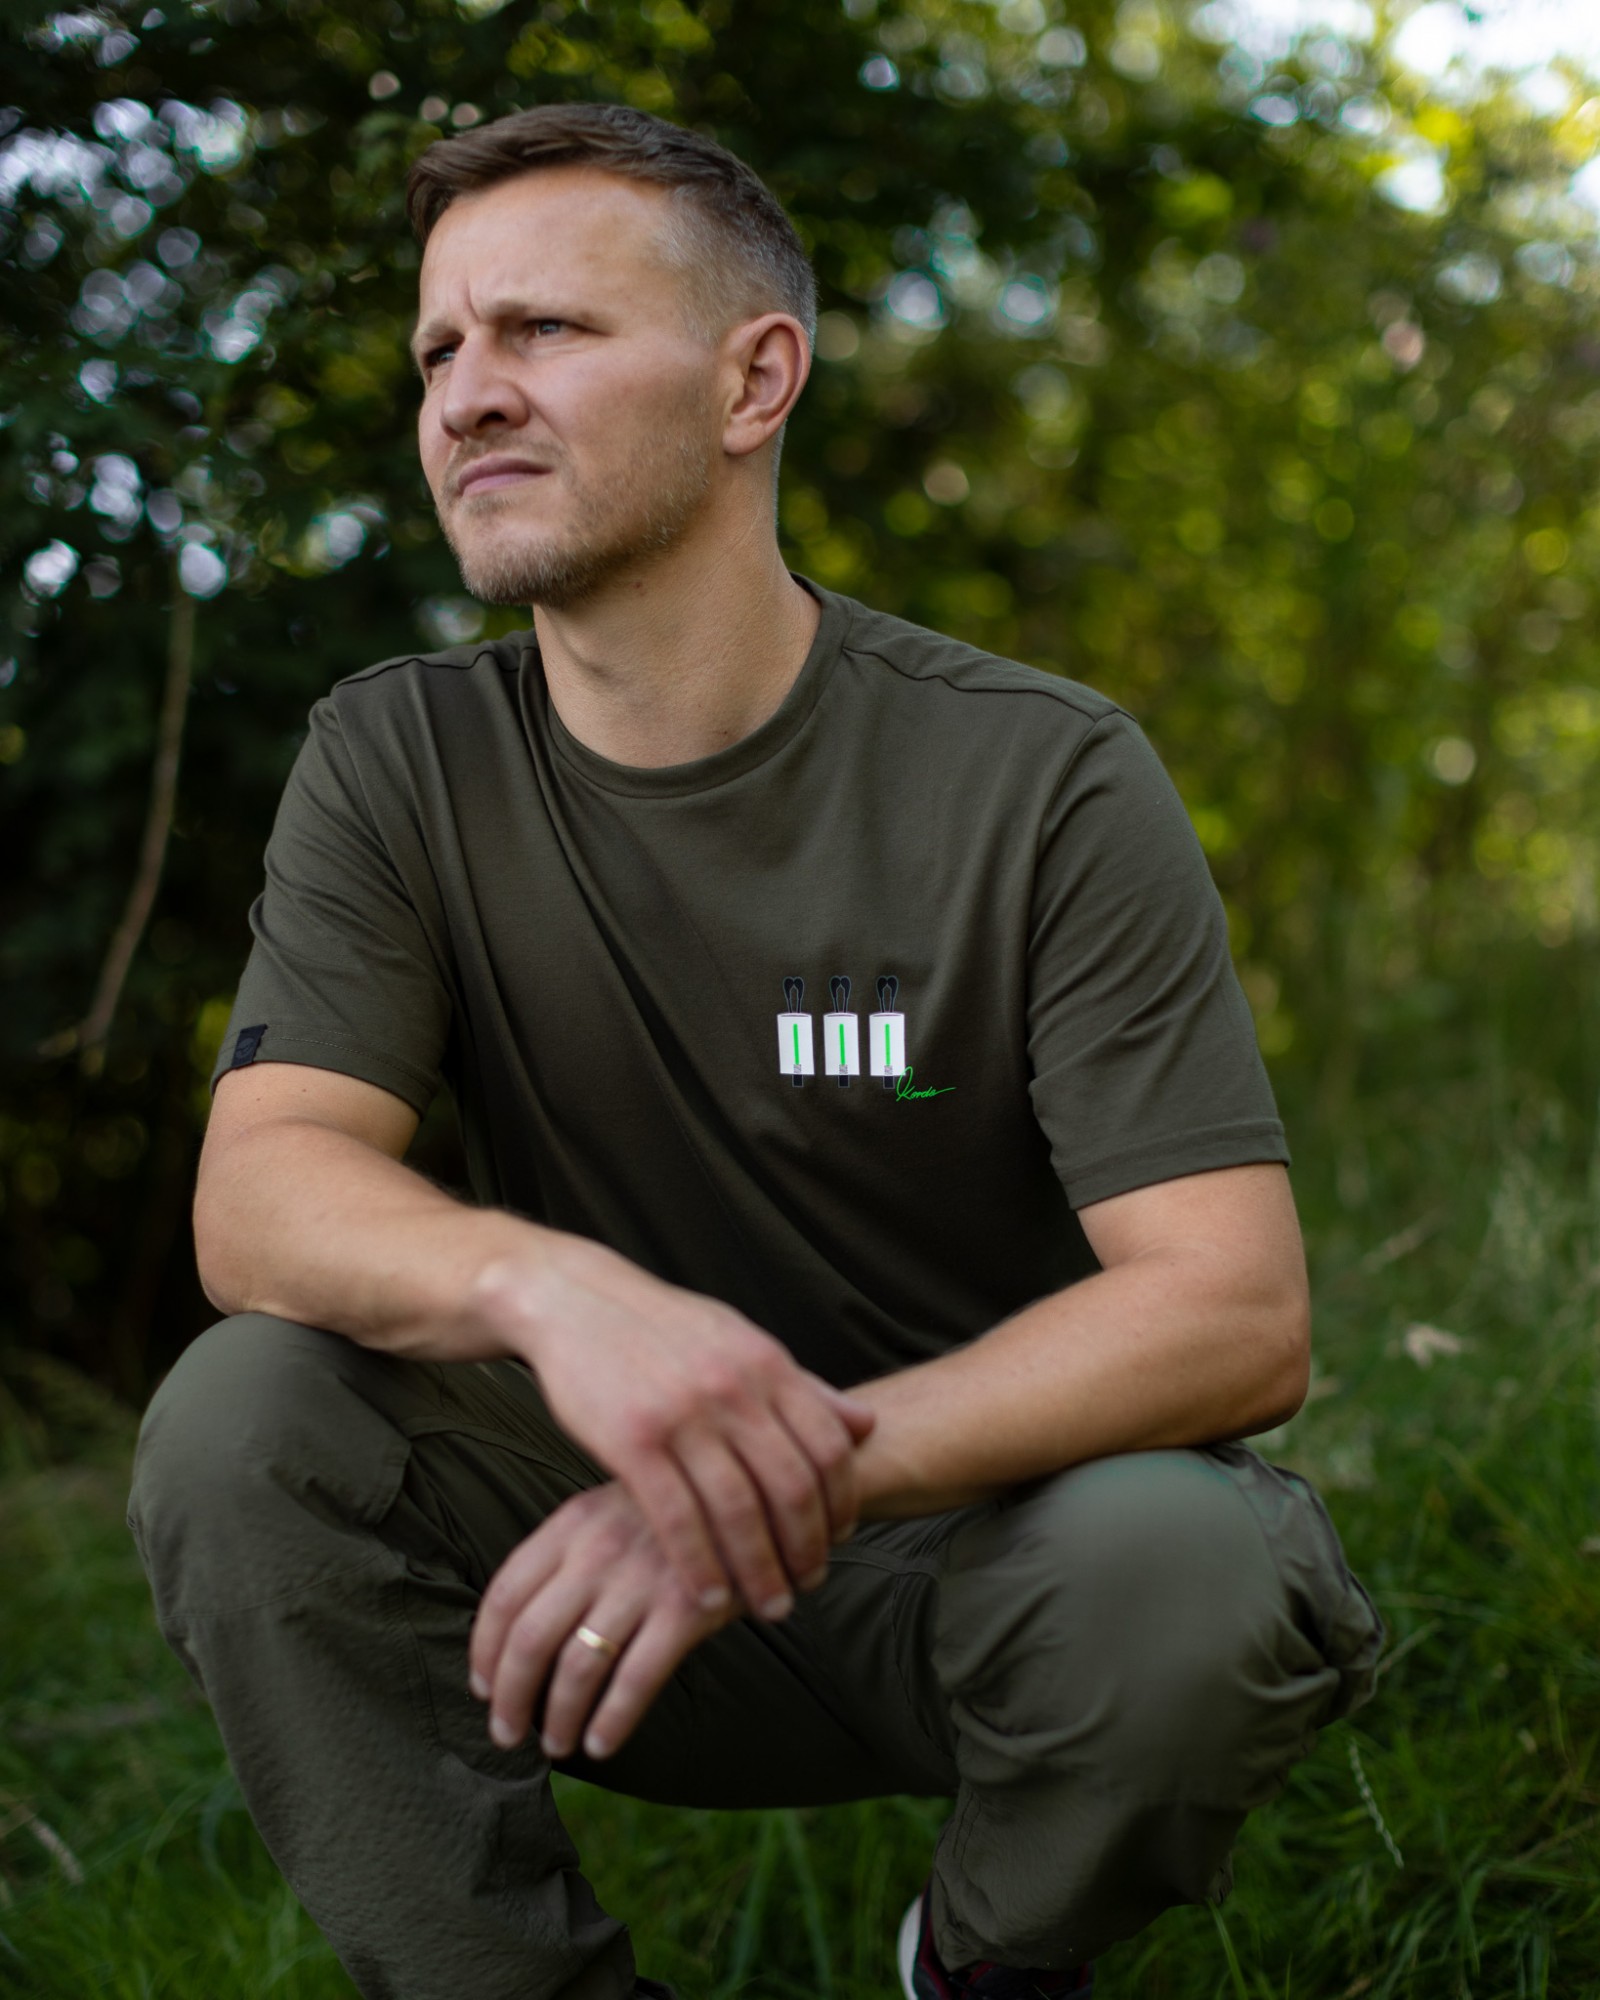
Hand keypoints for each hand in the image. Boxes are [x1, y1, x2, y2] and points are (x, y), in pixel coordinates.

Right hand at [468, 1239, 874, 1619]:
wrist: (578, 1301)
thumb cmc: (664, 1328)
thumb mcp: (741, 1341)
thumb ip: (802, 1387)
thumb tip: (865, 1424)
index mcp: (766, 1363)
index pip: (828, 1446)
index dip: (840, 1501)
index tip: (840, 1538)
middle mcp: (732, 1388)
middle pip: (790, 1487)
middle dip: (806, 1548)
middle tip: (809, 1584)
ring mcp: (682, 1414)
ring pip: (738, 1511)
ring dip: (760, 1570)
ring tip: (769, 1606)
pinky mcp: (632, 1440)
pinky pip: (676, 1518)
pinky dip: (699, 1566)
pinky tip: (709, 1597)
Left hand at [468, 1480, 740, 1761]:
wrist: (755, 1492)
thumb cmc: (674, 1515)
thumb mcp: (611, 1509)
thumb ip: (568, 1552)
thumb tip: (518, 1627)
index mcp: (572, 1524)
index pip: (505, 1594)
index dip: (485, 1651)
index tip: (482, 1688)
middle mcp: (599, 1551)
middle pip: (530, 1638)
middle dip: (511, 1698)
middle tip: (507, 1734)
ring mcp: (642, 1580)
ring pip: (578, 1667)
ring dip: (559, 1718)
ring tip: (558, 1745)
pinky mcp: (688, 1609)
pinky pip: (636, 1679)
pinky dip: (612, 1721)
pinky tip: (602, 1744)